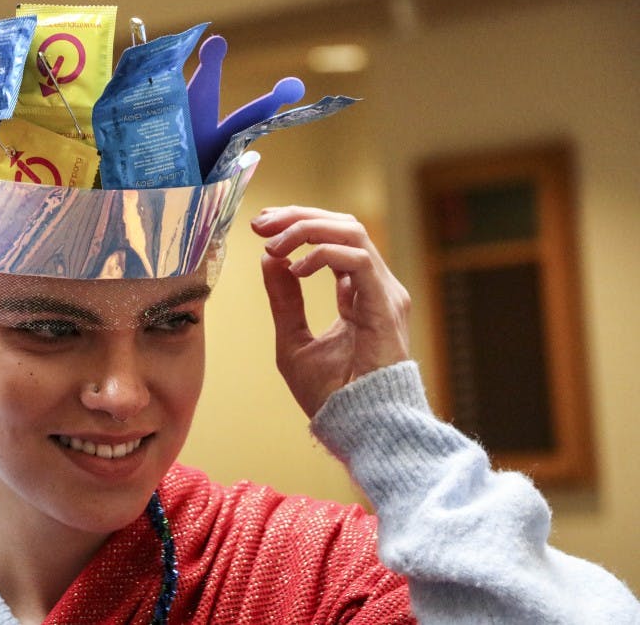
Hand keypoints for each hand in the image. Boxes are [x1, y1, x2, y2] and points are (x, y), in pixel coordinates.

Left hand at [251, 207, 409, 417]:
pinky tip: (295, 268)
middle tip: (261, 223)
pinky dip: (322, 255)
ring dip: (306, 229)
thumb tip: (269, 260)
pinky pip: (357, 260)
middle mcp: (376, 287)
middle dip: (299, 216)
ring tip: (273, 243)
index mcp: (359, 294)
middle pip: (343, 226)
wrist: (359, 429)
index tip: (261, 227)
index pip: (334, 239)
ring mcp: (385, 293)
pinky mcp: (385, 304)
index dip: (298, 225)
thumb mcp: (294, 339)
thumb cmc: (332, 396)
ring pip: (352, 232)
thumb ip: (284, 300)